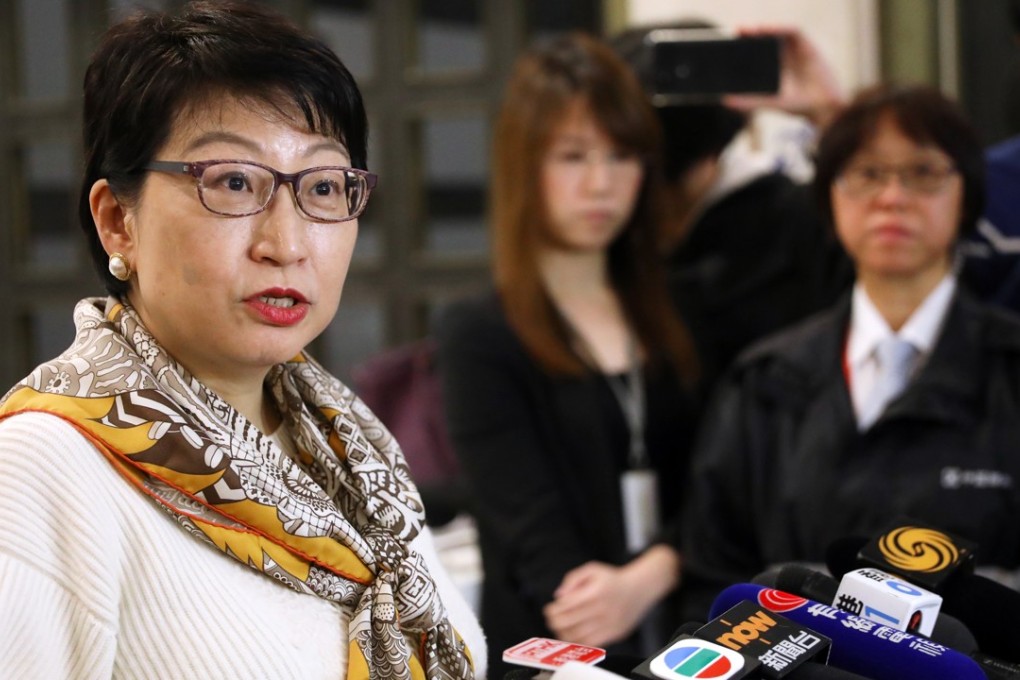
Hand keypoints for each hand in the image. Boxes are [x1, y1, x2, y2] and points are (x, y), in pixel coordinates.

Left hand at [542, 545, 680, 646]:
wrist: (639, 588)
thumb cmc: (613, 579)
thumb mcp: (592, 569)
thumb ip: (573, 579)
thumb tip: (559, 596)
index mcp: (595, 592)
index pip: (566, 606)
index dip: (553, 610)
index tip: (548, 609)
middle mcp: (602, 609)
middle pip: (569, 622)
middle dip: (555, 621)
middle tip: (550, 619)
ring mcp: (609, 623)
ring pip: (578, 635)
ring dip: (564, 633)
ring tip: (559, 627)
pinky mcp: (614, 634)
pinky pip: (591, 643)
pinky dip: (578, 641)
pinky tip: (573, 634)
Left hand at [722, 26, 844, 128]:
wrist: (823, 107)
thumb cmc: (797, 105)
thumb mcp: (768, 102)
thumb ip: (748, 101)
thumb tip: (725, 100)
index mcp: (771, 66)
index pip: (753, 51)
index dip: (740, 45)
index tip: (724, 44)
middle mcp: (781, 54)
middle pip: (762, 38)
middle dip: (747, 34)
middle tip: (731, 33)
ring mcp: (794, 49)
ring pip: (775, 31)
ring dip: (761, 28)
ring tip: (745, 29)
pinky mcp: (807, 45)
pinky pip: (792, 31)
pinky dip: (779, 28)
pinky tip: (767, 29)